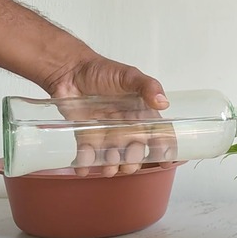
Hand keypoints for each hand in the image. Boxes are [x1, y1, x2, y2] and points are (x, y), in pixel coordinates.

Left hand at [45, 53, 176, 176]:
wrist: (70, 70)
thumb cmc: (102, 70)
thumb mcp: (129, 76)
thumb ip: (147, 86)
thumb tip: (163, 102)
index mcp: (141, 114)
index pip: (158, 135)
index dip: (164, 149)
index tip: (166, 162)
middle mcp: (126, 127)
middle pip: (135, 151)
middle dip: (133, 161)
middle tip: (129, 162)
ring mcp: (106, 134)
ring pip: (113, 157)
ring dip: (112, 165)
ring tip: (109, 167)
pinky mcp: (86, 136)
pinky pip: (87, 155)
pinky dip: (86, 164)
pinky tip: (84, 168)